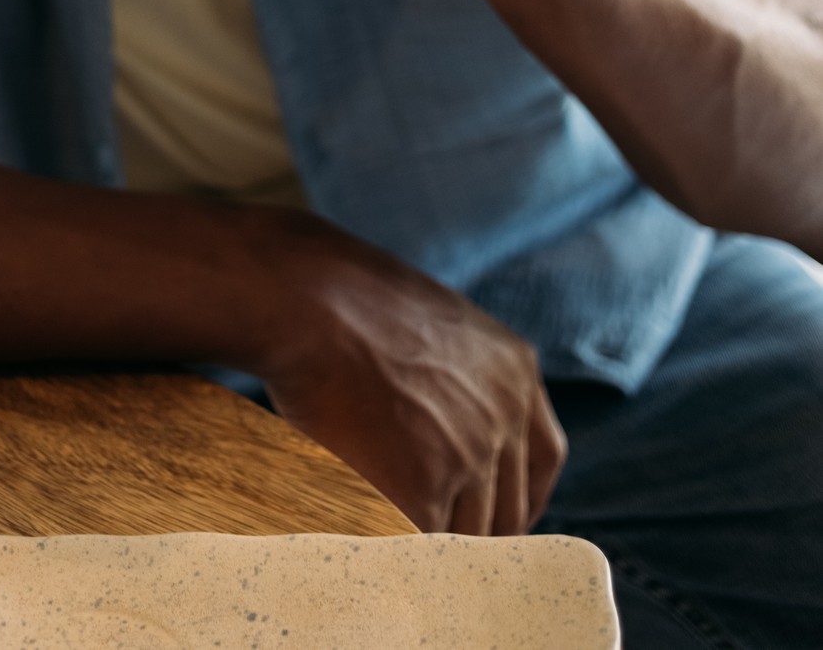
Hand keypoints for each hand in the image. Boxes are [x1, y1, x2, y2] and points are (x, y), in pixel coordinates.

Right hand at [257, 217, 566, 534]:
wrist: (306, 301)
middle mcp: (504, 414)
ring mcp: (468, 454)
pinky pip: (419, 546)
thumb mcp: (431, 324)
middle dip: (473, 527)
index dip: (519, 494)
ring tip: (390, 539)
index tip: (495, 517)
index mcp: (515, 369)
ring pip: (464, 534)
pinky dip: (397, 551)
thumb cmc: (345, 298)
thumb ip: (457, 376)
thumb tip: (443, 426)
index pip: (544, 457)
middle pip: (509, 507)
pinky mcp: (421, 490)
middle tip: (435, 543)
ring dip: (430, 542)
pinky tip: (371, 540)